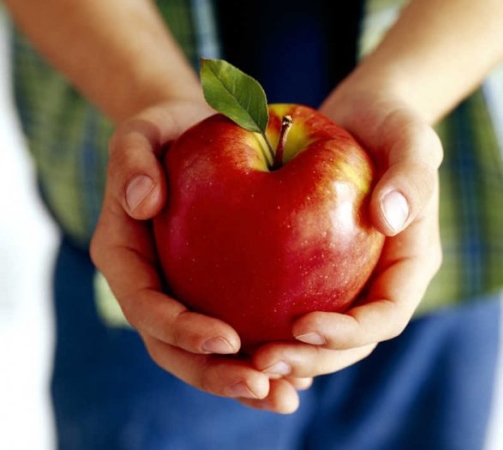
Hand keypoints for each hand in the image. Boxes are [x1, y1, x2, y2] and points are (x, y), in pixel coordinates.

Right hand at [90, 100, 310, 413]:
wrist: (190, 137)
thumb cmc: (166, 132)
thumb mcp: (143, 130)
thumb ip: (132, 158)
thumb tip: (142, 202)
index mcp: (125, 256)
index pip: (144, 305)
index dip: (179, 330)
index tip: (226, 339)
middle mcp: (151, 285)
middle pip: (173, 348)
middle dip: (214, 375)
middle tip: (262, 387)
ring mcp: (183, 293)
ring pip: (207, 353)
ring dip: (242, 382)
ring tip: (286, 397)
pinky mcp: (217, 292)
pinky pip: (239, 332)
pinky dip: (263, 356)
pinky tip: (301, 375)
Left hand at [250, 89, 442, 385]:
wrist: (363, 117)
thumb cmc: (390, 123)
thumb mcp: (410, 137)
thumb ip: (410, 175)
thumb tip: (390, 218)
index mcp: (408, 265)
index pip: (386, 317)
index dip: (349, 333)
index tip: (302, 325)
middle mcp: (378, 281)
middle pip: (351, 343)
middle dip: (310, 359)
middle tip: (263, 362)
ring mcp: (348, 278)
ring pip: (320, 336)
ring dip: (288, 355)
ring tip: (245, 359)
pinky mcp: (317, 268)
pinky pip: (294, 304)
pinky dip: (271, 325)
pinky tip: (234, 330)